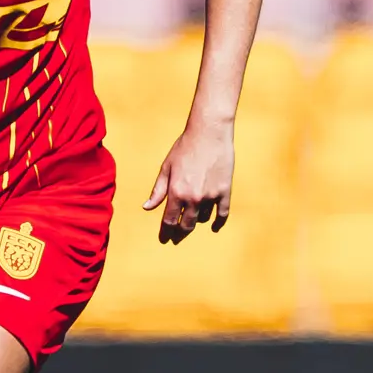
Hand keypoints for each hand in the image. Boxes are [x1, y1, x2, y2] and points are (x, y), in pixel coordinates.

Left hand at [143, 118, 234, 243]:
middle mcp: (193, 198)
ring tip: (192, 219)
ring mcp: (210, 196)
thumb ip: (158, 190)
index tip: (164, 238)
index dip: (166, 232)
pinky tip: (213, 227)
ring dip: (196, 220)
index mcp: (176, 192)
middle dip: (179, 233)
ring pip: (202, 218)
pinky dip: (218, 223)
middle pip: (186, 225)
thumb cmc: (185, 147)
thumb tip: (147, 207)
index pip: (169, 220)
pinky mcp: (224, 192)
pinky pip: (222, 214)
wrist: (209, 133)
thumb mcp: (166, 167)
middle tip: (176, 237)